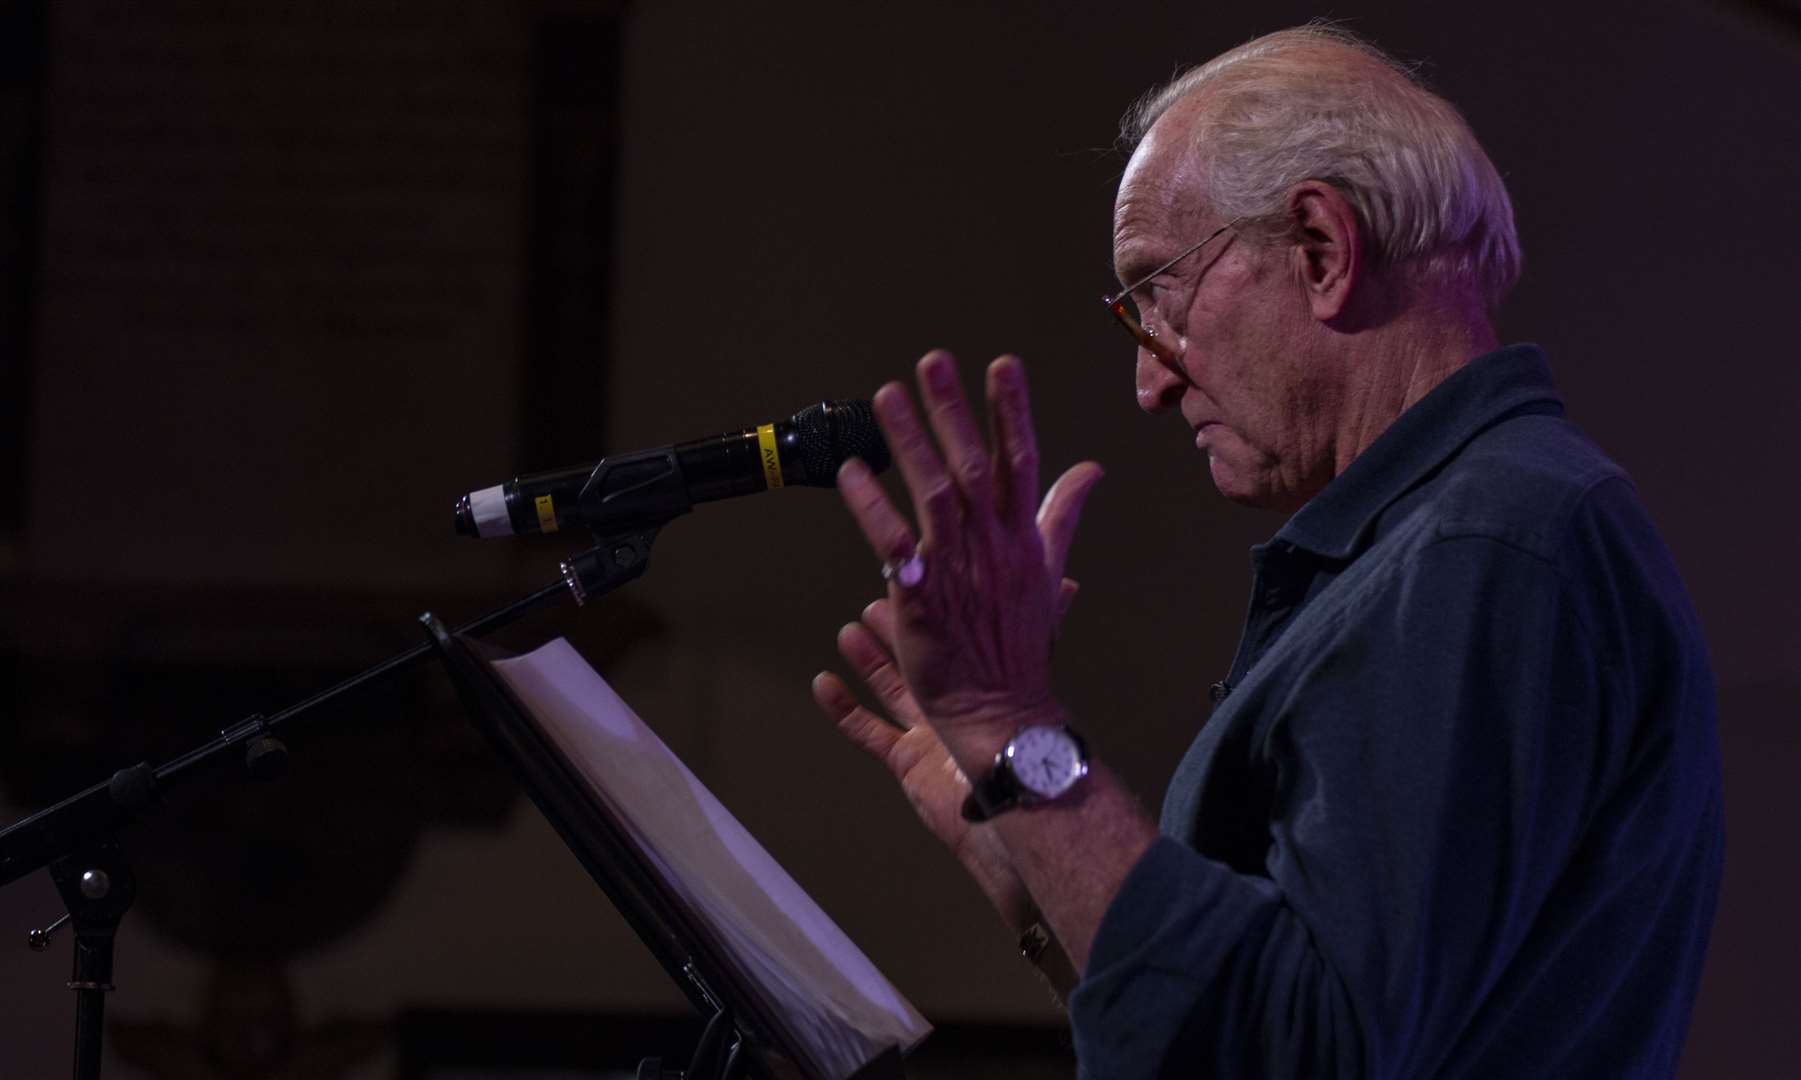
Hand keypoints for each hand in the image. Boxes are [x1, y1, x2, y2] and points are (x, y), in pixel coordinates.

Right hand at [812, 588, 1081, 931]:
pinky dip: (844, 709)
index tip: (911, 584)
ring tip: (848, 633)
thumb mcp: (1035, 668)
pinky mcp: (907, 761)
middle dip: (894, 632)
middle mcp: (956, 701)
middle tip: (871, 606)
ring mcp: (928, 732)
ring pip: (890, 690)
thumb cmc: (1028, 735)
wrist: (1015, 797)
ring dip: (868, 662)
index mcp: (982, 678)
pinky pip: (868, 732)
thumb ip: (1045, 624)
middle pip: (919, 660)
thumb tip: (1073, 580)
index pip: (952, 636)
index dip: (931, 613)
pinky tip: (824, 683)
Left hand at [834, 351, 1101, 763]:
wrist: (1001, 707)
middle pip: (972, 466)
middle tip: (933, 363)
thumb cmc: (1020, 640)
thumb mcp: (1049, 570)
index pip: (1020, 461)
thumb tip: (1091, 469)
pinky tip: (852, 474)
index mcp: (1021, 536)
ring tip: (886, 397)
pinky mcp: (921, 598)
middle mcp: (991, 546)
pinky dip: (872, 509)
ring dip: (908, 443)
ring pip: (932, 496)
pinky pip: (893, 546)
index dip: (1011, 412)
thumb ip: (1063, 513)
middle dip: (952, 411)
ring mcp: (956, 571)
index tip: (1003, 365)